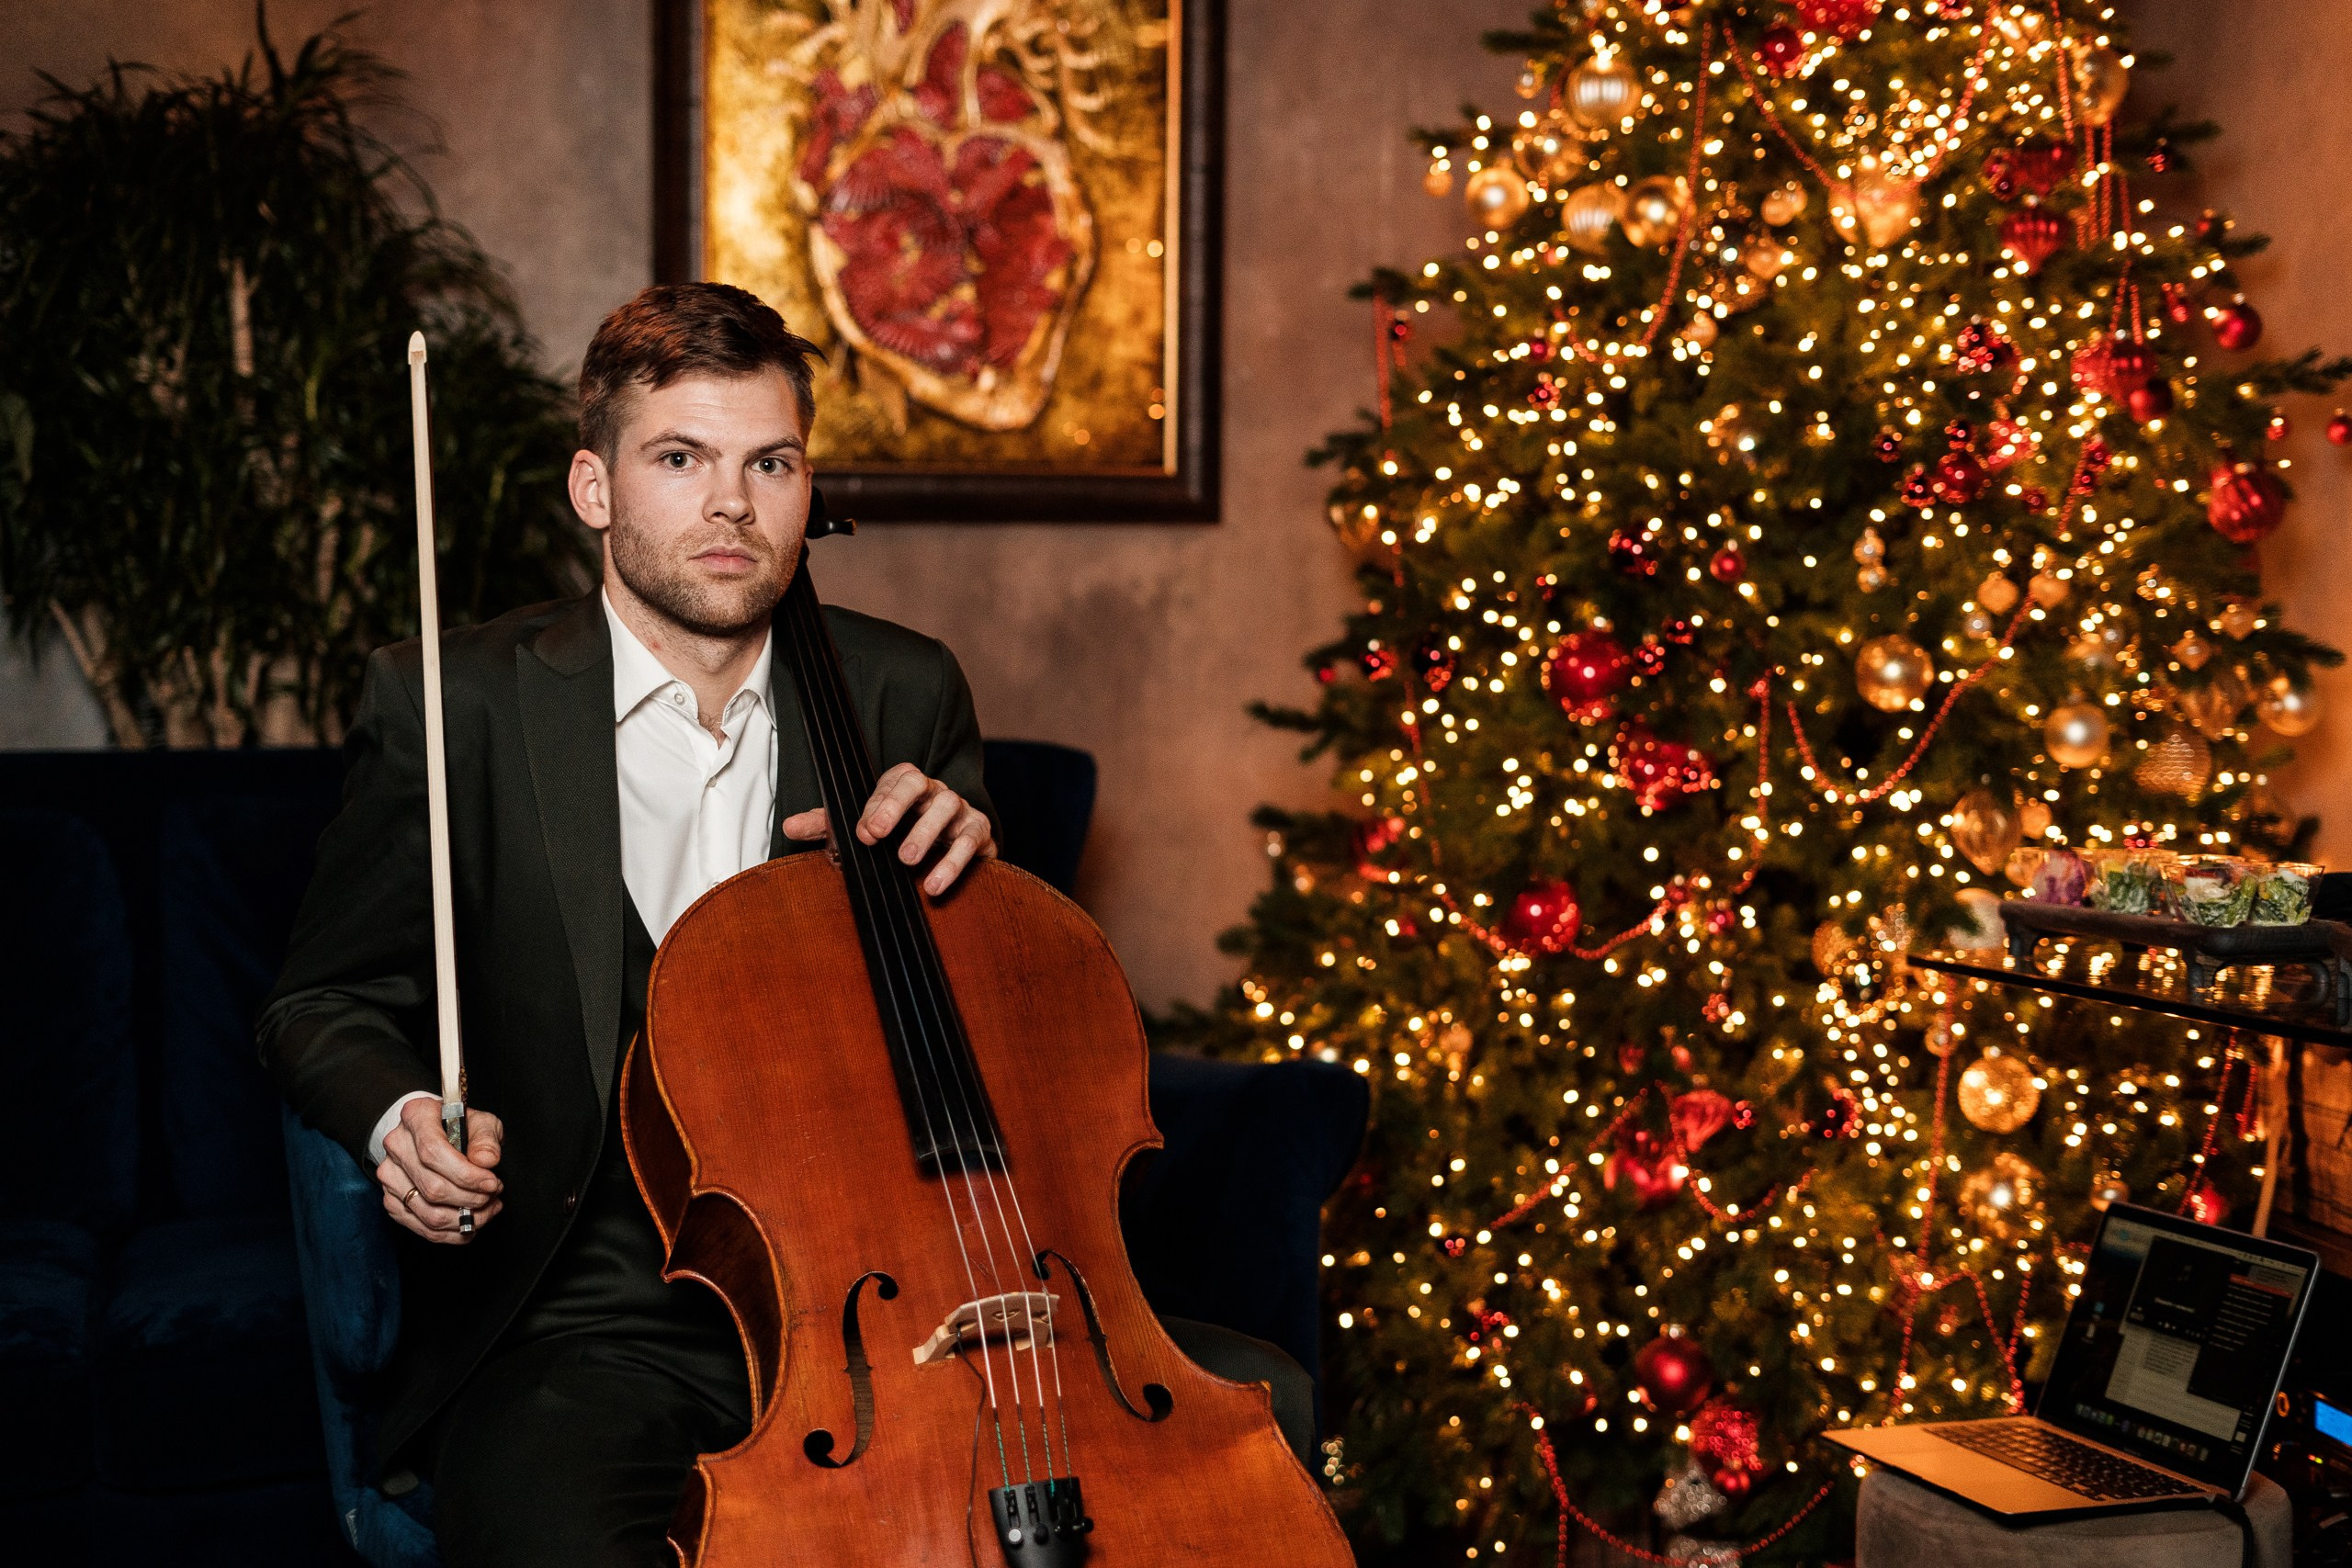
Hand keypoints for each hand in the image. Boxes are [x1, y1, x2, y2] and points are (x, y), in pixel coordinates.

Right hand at [377, 1097, 503, 1244]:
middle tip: (494, 1194)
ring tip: (488, 1208)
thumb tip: (487, 1161)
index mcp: (415, 1117)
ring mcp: (390, 1176)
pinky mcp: (392, 1201)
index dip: (466, 1174)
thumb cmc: (458, 1126)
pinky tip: (471, 1222)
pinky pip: (422, 1228)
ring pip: (429, 1213)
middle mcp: (396, 1146)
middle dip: (471, 1199)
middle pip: (433, 1187)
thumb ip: (486, 1138)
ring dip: (465, 1219)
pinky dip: (452, 1232)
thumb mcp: (479, 1121)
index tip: (491, 1182)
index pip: (433, 1152)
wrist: (432, 1133)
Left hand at [781, 761, 995, 895]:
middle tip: (878, 836)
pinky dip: (954, 863)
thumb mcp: (859, 830)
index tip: (864, 831)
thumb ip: (827, 826)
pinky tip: (933, 885)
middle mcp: (934, 792)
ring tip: (906, 862)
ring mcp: (960, 811)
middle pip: (920, 784)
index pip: (893, 781)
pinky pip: (972, 841)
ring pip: (949, 809)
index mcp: (905, 784)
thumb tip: (789, 826)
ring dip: (927, 835)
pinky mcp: (980, 835)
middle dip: (898, 808)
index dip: (879, 803)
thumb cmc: (896, 836)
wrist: (943, 856)